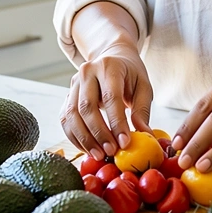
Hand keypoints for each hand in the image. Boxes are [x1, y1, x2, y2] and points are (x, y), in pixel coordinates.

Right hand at [60, 44, 153, 158]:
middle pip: (87, 107)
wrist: (112, 57)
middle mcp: (87, 72)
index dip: (116, 122)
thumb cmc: (130, 73)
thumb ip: (142, 110)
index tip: (124, 143)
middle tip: (111, 151)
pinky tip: (88, 148)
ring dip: (84, 139)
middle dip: (98, 133)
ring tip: (99, 154)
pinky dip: (75, 137)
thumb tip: (145, 135)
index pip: (111, 97)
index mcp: (109, 66)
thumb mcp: (143, 86)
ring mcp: (74, 83)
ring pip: (72, 115)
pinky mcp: (67, 95)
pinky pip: (65, 119)